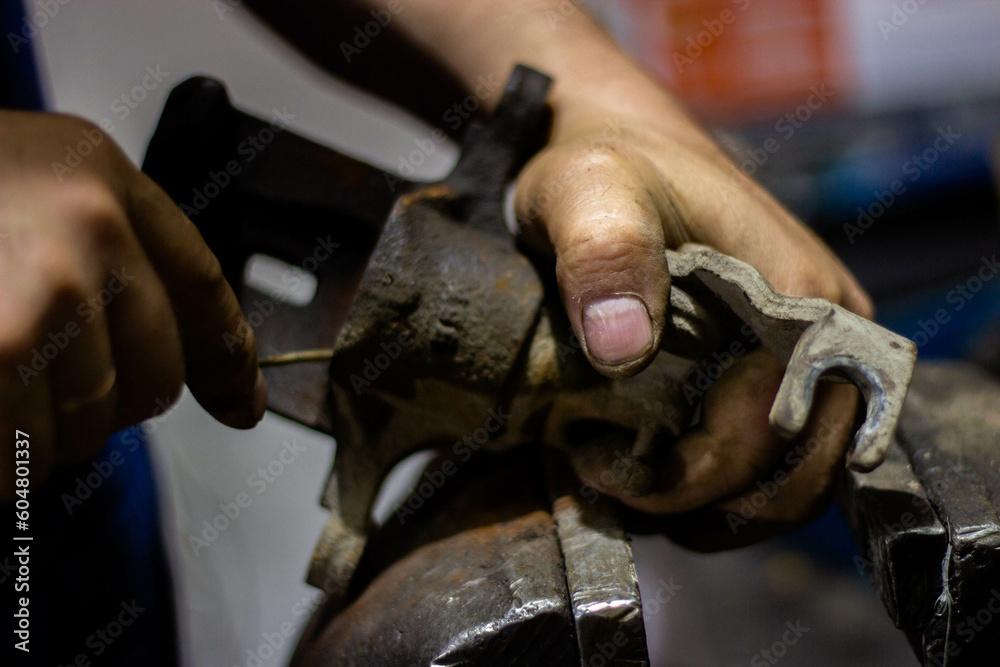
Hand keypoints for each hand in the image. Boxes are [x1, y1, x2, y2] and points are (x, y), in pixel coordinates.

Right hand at [0, 111, 264, 495]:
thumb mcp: (27, 184)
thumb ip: (112, 256)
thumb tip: (218, 383)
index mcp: (101, 178)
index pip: (203, 288)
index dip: (227, 358)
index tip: (242, 404)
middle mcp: (89, 234)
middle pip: (154, 379)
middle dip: (102, 399)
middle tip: (30, 372)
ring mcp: (40, 300)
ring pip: (87, 427)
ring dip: (36, 428)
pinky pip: (21, 456)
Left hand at [511, 68, 871, 543]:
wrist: (622, 155)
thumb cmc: (609, 168)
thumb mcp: (589, 191)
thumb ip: (606, 252)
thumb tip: (623, 348)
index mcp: (803, 297)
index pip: (780, 430)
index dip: (703, 472)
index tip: (613, 469)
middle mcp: (824, 338)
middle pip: (796, 471)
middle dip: (706, 501)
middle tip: (610, 482)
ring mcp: (805, 362)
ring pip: (785, 480)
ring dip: (710, 506)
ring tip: (624, 481)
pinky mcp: (774, 375)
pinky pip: (766, 460)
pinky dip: (712, 489)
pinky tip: (647, 474)